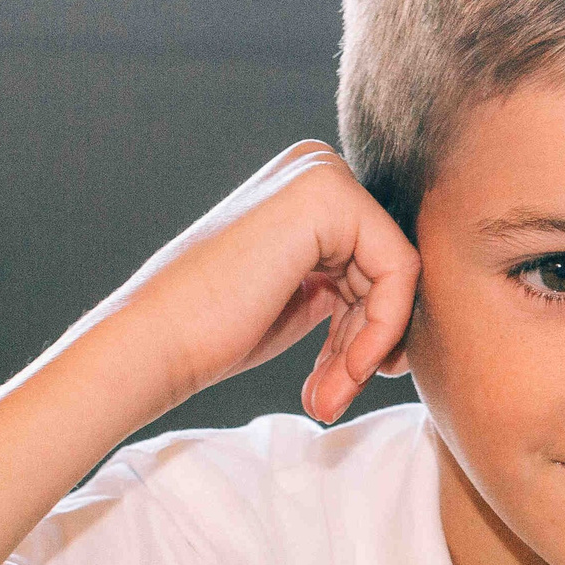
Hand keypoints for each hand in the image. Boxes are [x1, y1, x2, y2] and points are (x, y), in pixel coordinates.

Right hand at [99, 141, 420, 423]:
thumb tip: (410, 307)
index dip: (370, 330)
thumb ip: (349, 283)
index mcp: (308, 186)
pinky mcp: (328, 195)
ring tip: (327, 397)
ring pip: (400, 275)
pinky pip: (399, 272)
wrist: (153, 343)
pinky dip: (381, 332)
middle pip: (392, 266)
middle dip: (367, 342)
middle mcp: (317, 165)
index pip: (379, 261)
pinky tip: (345, 372)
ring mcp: (322, 173)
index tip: (343, 383)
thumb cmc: (212, 333)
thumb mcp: (300, 297)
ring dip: (367, 350)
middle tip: (330, 399)